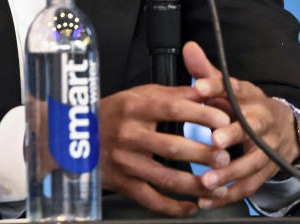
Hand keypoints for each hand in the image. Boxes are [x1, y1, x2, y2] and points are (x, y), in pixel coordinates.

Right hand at [97, 83, 232, 215]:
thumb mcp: (138, 95)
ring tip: (217, 185)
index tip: (224, 120)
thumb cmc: (112, 113)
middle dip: (204, 154)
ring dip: (196, 185)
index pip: (173, 109)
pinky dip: (175, 207)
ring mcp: (126, 162)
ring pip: (167, 178)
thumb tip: (205, 91)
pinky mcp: (122, 183)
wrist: (74, 135)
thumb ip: (172, 94)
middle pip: (173, 147)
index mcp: (135, 108)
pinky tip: (192, 206)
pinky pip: (152, 200)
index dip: (201, 114)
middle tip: (225, 157)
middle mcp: (129, 134)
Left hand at [182, 41, 299, 209]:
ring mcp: (265, 151)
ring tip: (206, 181)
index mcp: (249, 98)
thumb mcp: (230, 86)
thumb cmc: (246, 106)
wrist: (284, 128)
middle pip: (249, 129)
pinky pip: (247, 187)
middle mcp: (261, 124)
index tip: (199, 88)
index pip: (233, 88)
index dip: (216, 87)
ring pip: (251, 164)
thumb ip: (207, 72)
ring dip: (229, 173)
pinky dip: (227, 196)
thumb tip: (189, 48)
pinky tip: (207, 200)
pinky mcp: (263, 173)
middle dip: (233, 135)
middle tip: (214, 142)